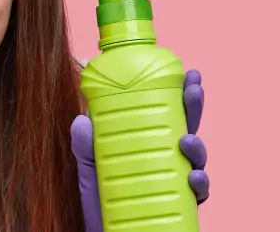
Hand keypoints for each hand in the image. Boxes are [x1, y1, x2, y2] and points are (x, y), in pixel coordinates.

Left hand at [70, 69, 209, 231]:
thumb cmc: (104, 202)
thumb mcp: (90, 170)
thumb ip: (85, 147)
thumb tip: (81, 120)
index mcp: (149, 145)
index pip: (166, 115)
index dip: (178, 94)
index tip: (186, 73)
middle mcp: (167, 161)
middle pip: (187, 129)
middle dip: (194, 108)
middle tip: (194, 89)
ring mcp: (176, 183)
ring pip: (196, 160)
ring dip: (197, 147)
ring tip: (188, 141)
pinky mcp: (181, 207)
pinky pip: (197, 194)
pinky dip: (199, 184)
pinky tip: (193, 177)